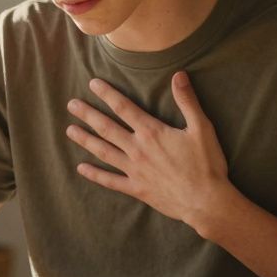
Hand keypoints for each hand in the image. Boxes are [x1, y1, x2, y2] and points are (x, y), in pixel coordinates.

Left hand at [65, 72, 237, 237]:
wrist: (206, 201)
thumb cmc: (206, 164)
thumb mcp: (201, 128)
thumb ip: (187, 101)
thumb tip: (179, 75)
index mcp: (151, 132)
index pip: (123, 108)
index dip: (107, 94)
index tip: (92, 84)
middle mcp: (138, 149)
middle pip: (107, 128)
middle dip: (88, 115)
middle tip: (71, 105)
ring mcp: (134, 170)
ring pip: (104, 152)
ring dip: (85, 140)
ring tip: (69, 130)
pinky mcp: (137, 189)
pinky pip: (111, 181)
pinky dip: (95, 174)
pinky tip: (81, 169)